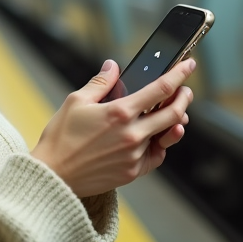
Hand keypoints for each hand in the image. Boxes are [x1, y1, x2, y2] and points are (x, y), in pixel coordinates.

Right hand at [30, 58, 193, 197]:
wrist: (53, 176)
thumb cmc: (60, 138)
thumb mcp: (76, 102)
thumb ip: (100, 82)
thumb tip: (113, 66)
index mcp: (120, 113)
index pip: (161, 89)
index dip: (179, 75)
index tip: (189, 65)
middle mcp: (132, 134)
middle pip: (173, 112)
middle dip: (184, 98)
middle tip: (185, 90)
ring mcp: (135, 155)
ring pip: (167, 135)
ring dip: (176, 121)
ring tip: (176, 113)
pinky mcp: (132, 172)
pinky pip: (156, 157)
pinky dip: (161, 145)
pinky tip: (159, 137)